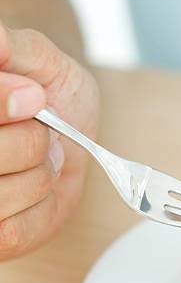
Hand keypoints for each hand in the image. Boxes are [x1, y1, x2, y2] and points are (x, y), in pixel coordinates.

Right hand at [0, 21, 99, 259]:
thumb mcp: (37, 57)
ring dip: (38, 174)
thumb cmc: (49, 90)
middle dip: (28, 141)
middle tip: (39, 128)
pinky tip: (40, 187)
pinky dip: (41, 208)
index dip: (2, 107)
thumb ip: (12, 48)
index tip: (34, 96)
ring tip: (40, 158)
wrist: (72, 124)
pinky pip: (13, 234)